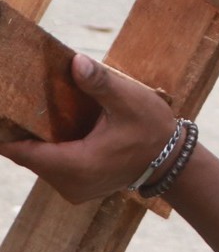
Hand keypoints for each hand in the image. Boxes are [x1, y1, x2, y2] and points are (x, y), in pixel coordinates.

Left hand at [0, 54, 178, 203]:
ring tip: (32, 114)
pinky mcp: (79, 188)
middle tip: (14, 106)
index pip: (27, 154)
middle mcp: (70, 184)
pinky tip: (55, 128)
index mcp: (78, 164)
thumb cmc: (150, 127)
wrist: (169, 159)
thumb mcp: (129, 100)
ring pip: (41, 164)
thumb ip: (100, 82)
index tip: (0, 116)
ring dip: (37, 142)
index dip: (7, 138)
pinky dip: (50, 150)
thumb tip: (75, 61)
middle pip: (31, 159)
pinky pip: (53, 169)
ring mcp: (74, 190)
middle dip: (22, 134)